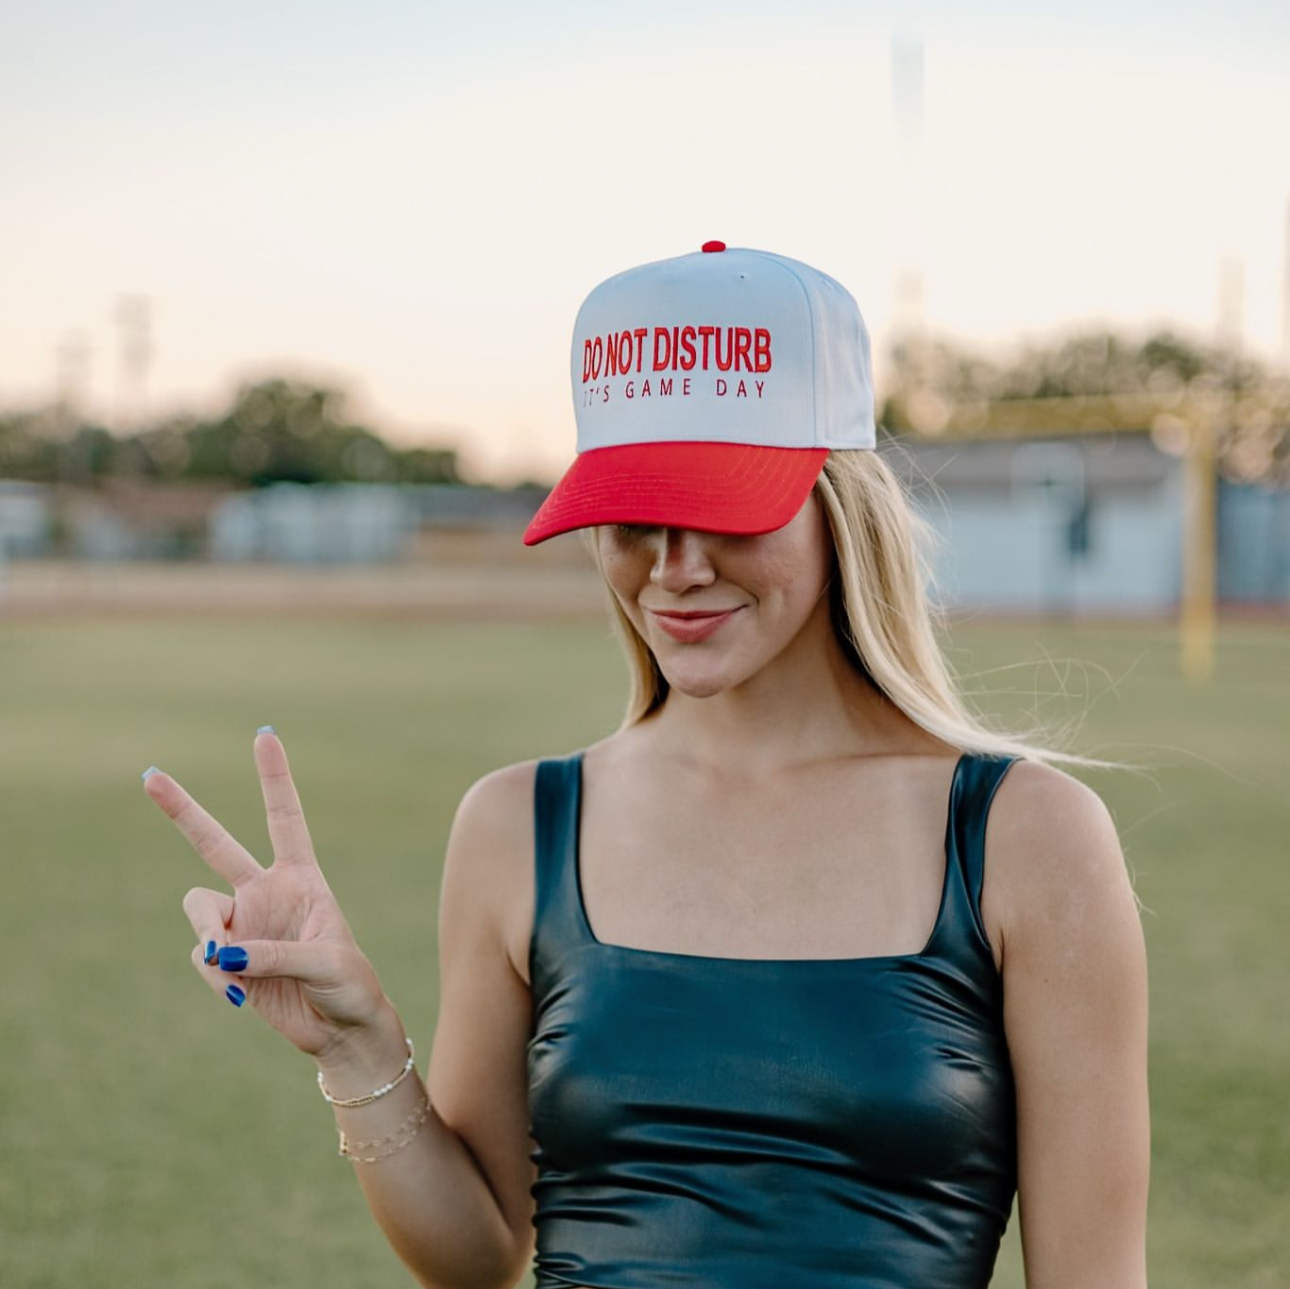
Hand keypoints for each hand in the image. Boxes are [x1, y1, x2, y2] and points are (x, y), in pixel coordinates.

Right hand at [143, 728, 392, 1061]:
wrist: (341, 1030)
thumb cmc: (349, 984)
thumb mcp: (325, 961)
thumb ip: (272, 952)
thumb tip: (219, 950)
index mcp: (302, 878)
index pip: (285, 818)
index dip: (274, 778)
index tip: (264, 736)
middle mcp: (266, 892)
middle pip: (216, 844)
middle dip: (182, 811)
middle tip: (149, 776)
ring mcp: (243, 924)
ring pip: (199, 911)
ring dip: (209, 934)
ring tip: (229, 964)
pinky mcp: (227, 959)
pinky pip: (204, 956)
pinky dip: (215, 974)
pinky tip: (236, 996)